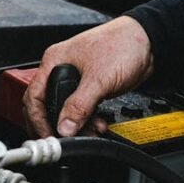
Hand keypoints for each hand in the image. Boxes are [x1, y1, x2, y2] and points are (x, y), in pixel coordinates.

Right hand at [23, 16, 153, 136]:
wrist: (149, 42)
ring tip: (86, 133)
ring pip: (65, 109)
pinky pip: (81, 108)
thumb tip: (64, 127)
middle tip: (60, 139)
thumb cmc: (122, 44)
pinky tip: (96, 124)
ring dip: (74, 124)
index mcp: (54, 61)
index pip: (34, 96)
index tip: (47, 135)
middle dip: (54, 124)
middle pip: (46, 104)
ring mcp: (75, 78)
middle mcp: (60, 69)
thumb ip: (79, 105)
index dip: (37, 119)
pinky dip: (86, 119)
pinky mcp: (90, 86)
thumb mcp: (98, 79)